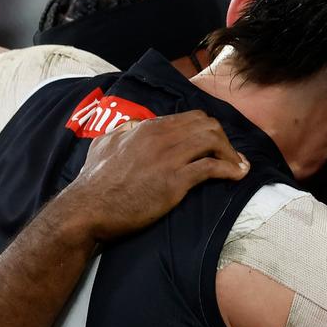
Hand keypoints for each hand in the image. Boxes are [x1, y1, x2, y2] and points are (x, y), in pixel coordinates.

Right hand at [64, 110, 248, 240]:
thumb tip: (133, 126)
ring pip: (213, 141)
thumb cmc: (94, 181)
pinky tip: (236, 176)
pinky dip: (230, 170)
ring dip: (231, 154)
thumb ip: (122, 131)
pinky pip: (211, 168)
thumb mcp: (105, 144)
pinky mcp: (174, 181)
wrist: (88, 207)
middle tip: (230, 157)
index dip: (208, 131)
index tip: (215, 146)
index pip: (191, 118)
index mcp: (148, 127)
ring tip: (238, 167)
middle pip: (208, 125)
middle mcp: (161, 137)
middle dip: (224, 140)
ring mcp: (169, 158)